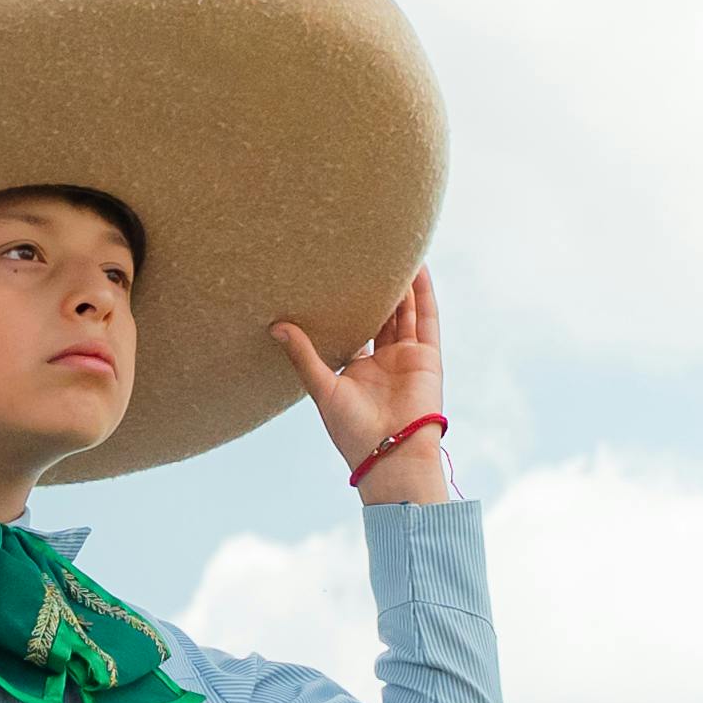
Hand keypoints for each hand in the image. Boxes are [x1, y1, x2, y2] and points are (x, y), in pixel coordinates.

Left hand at [278, 270, 453, 499]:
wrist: (390, 453)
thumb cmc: (352, 431)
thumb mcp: (322, 388)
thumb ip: (303, 356)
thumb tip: (275, 327)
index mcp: (357, 370)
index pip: (354, 329)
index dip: (348, 304)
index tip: (335, 277)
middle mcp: (383, 361)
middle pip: (381, 315)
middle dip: (376, 287)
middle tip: (364, 254)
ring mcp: (407, 357)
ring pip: (405, 311)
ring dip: (401, 284)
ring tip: (394, 249)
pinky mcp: (427, 357)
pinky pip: (427, 318)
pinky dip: (423, 294)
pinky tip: (418, 268)